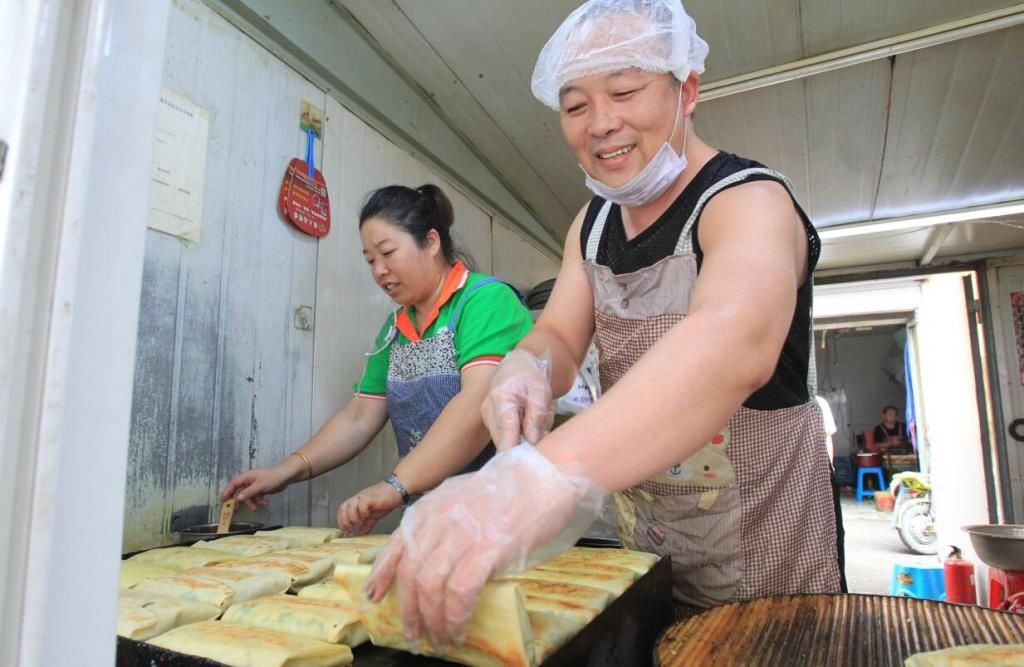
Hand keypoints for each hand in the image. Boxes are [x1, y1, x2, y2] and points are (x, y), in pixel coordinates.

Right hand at [220, 464, 292, 510]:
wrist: (287, 475)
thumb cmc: (273, 477)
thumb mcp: (260, 485)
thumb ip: (249, 492)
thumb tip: (237, 498)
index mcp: (248, 477)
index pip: (234, 484)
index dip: (227, 491)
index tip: (223, 500)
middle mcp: (250, 481)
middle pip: (240, 492)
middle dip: (241, 501)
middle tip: (237, 510)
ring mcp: (256, 486)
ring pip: (249, 496)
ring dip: (252, 502)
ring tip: (258, 506)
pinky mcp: (261, 490)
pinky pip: (256, 497)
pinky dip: (259, 501)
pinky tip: (265, 503)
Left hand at [337, 481, 402, 535]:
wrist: (398, 489)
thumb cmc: (386, 500)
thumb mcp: (374, 515)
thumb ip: (367, 523)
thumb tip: (361, 533)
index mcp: (357, 501)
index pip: (342, 509)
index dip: (341, 520)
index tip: (346, 530)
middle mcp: (358, 498)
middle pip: (343, 507)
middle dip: (344, 520)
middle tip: (350, 529)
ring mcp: (364, 497)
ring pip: (350, 506)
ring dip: (352, 517)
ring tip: (359, 524)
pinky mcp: (371, 497)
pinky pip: (362, 504)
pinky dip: (362, 511)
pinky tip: (367, 516)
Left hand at [365, 444, 604, 645]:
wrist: (547, 475)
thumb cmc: (514, 488)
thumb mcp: (465, 497)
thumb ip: (446, 522)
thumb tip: (439, 558)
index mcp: (431, 507)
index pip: (396, 546)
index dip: (381, 575)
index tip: (373, 596)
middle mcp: (437, 520)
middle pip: (410, 574)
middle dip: (410, 610)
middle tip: (414, 632)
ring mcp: (459, 534)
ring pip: (430, 588)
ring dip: (433, 620)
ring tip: (440, 638)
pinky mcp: (484, 549)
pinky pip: (459, 593)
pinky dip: (455, 616)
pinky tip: (459, 628)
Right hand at [480, 349, 553, 449]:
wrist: (517, 365)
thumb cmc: (531, 376)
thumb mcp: (541, 393)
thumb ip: (536, 418)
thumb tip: (532, 442)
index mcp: (501, 399)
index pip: (506, 434)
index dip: (517, 450)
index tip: (531, 456)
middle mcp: (488, 410)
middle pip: (505, 441)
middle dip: (525, 442)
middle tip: (542, 427)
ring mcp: (486, 417)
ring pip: (505, 441)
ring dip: (523, 437)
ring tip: (535, 419)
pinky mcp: (489, 422)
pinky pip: (505, 436)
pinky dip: (518, 433)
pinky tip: (527, 420)